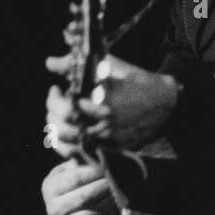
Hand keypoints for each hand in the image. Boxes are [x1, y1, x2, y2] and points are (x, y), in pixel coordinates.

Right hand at [41, 158, 117, 214]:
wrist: (77, 208)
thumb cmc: (79, 182)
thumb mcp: (75, 168)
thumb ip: (81, 160)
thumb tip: (93, 150)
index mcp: (50, 188)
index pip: (75, 179)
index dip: (96, 172)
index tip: (111, 167)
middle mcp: (53, 209)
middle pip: (84, 197)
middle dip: (105, 188)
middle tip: (119, 180)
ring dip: (108, 203)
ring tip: (118, 193)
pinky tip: (114, 211)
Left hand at [45, 52, 179, 151]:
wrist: (166, 102)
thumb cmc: (137, 80)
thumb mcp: (109, 66)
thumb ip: (77, 64)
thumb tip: (49, 62)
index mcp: (104, 103)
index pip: (65, 109)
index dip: (53, 100)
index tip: (55, 89)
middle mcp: (106, 125)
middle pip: (64, 129)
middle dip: (52, 115)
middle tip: (54, 104)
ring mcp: (110, 139)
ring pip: (71, 144)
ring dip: (58, 133)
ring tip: (59, 119)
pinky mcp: (114, 148)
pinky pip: (84, 153)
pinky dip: (72, 145)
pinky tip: (72, 132)